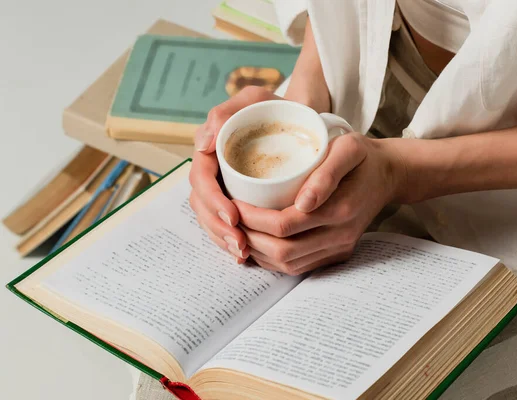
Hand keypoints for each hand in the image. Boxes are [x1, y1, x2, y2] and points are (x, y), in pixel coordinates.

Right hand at [189, 86, 281, 262]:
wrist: (296, 121)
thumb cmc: (276, 110)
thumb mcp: (254, 100)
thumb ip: (226, 112)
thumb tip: (202, 145)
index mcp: (210, 151)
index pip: (201, 180)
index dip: (213, 200)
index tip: (234, 215)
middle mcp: (212, 171)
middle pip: (202, 205)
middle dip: (218, 227)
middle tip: (241, 242)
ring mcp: (220, 188)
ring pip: (210, 219)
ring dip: (223, 239)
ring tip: (244, 252)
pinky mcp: (232, 201)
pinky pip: (224, 225)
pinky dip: (231, 241)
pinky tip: (244, 255)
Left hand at [234, 134, 403, 274]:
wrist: (388, 176)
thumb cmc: (362, 157)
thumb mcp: (349, 149)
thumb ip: (327, 172)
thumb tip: (303, 203)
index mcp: (340, 209)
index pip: (284, 224)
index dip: (252, 218)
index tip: (233, 202)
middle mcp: (340, 236)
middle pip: (282, 251)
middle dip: (249, 237)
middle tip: (231, 218)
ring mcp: (339, 249)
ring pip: (288, 264)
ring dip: (258, 251)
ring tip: (239, 229)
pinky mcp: (336, 255)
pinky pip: (298, 267)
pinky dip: (272, 259)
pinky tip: (258, 242)